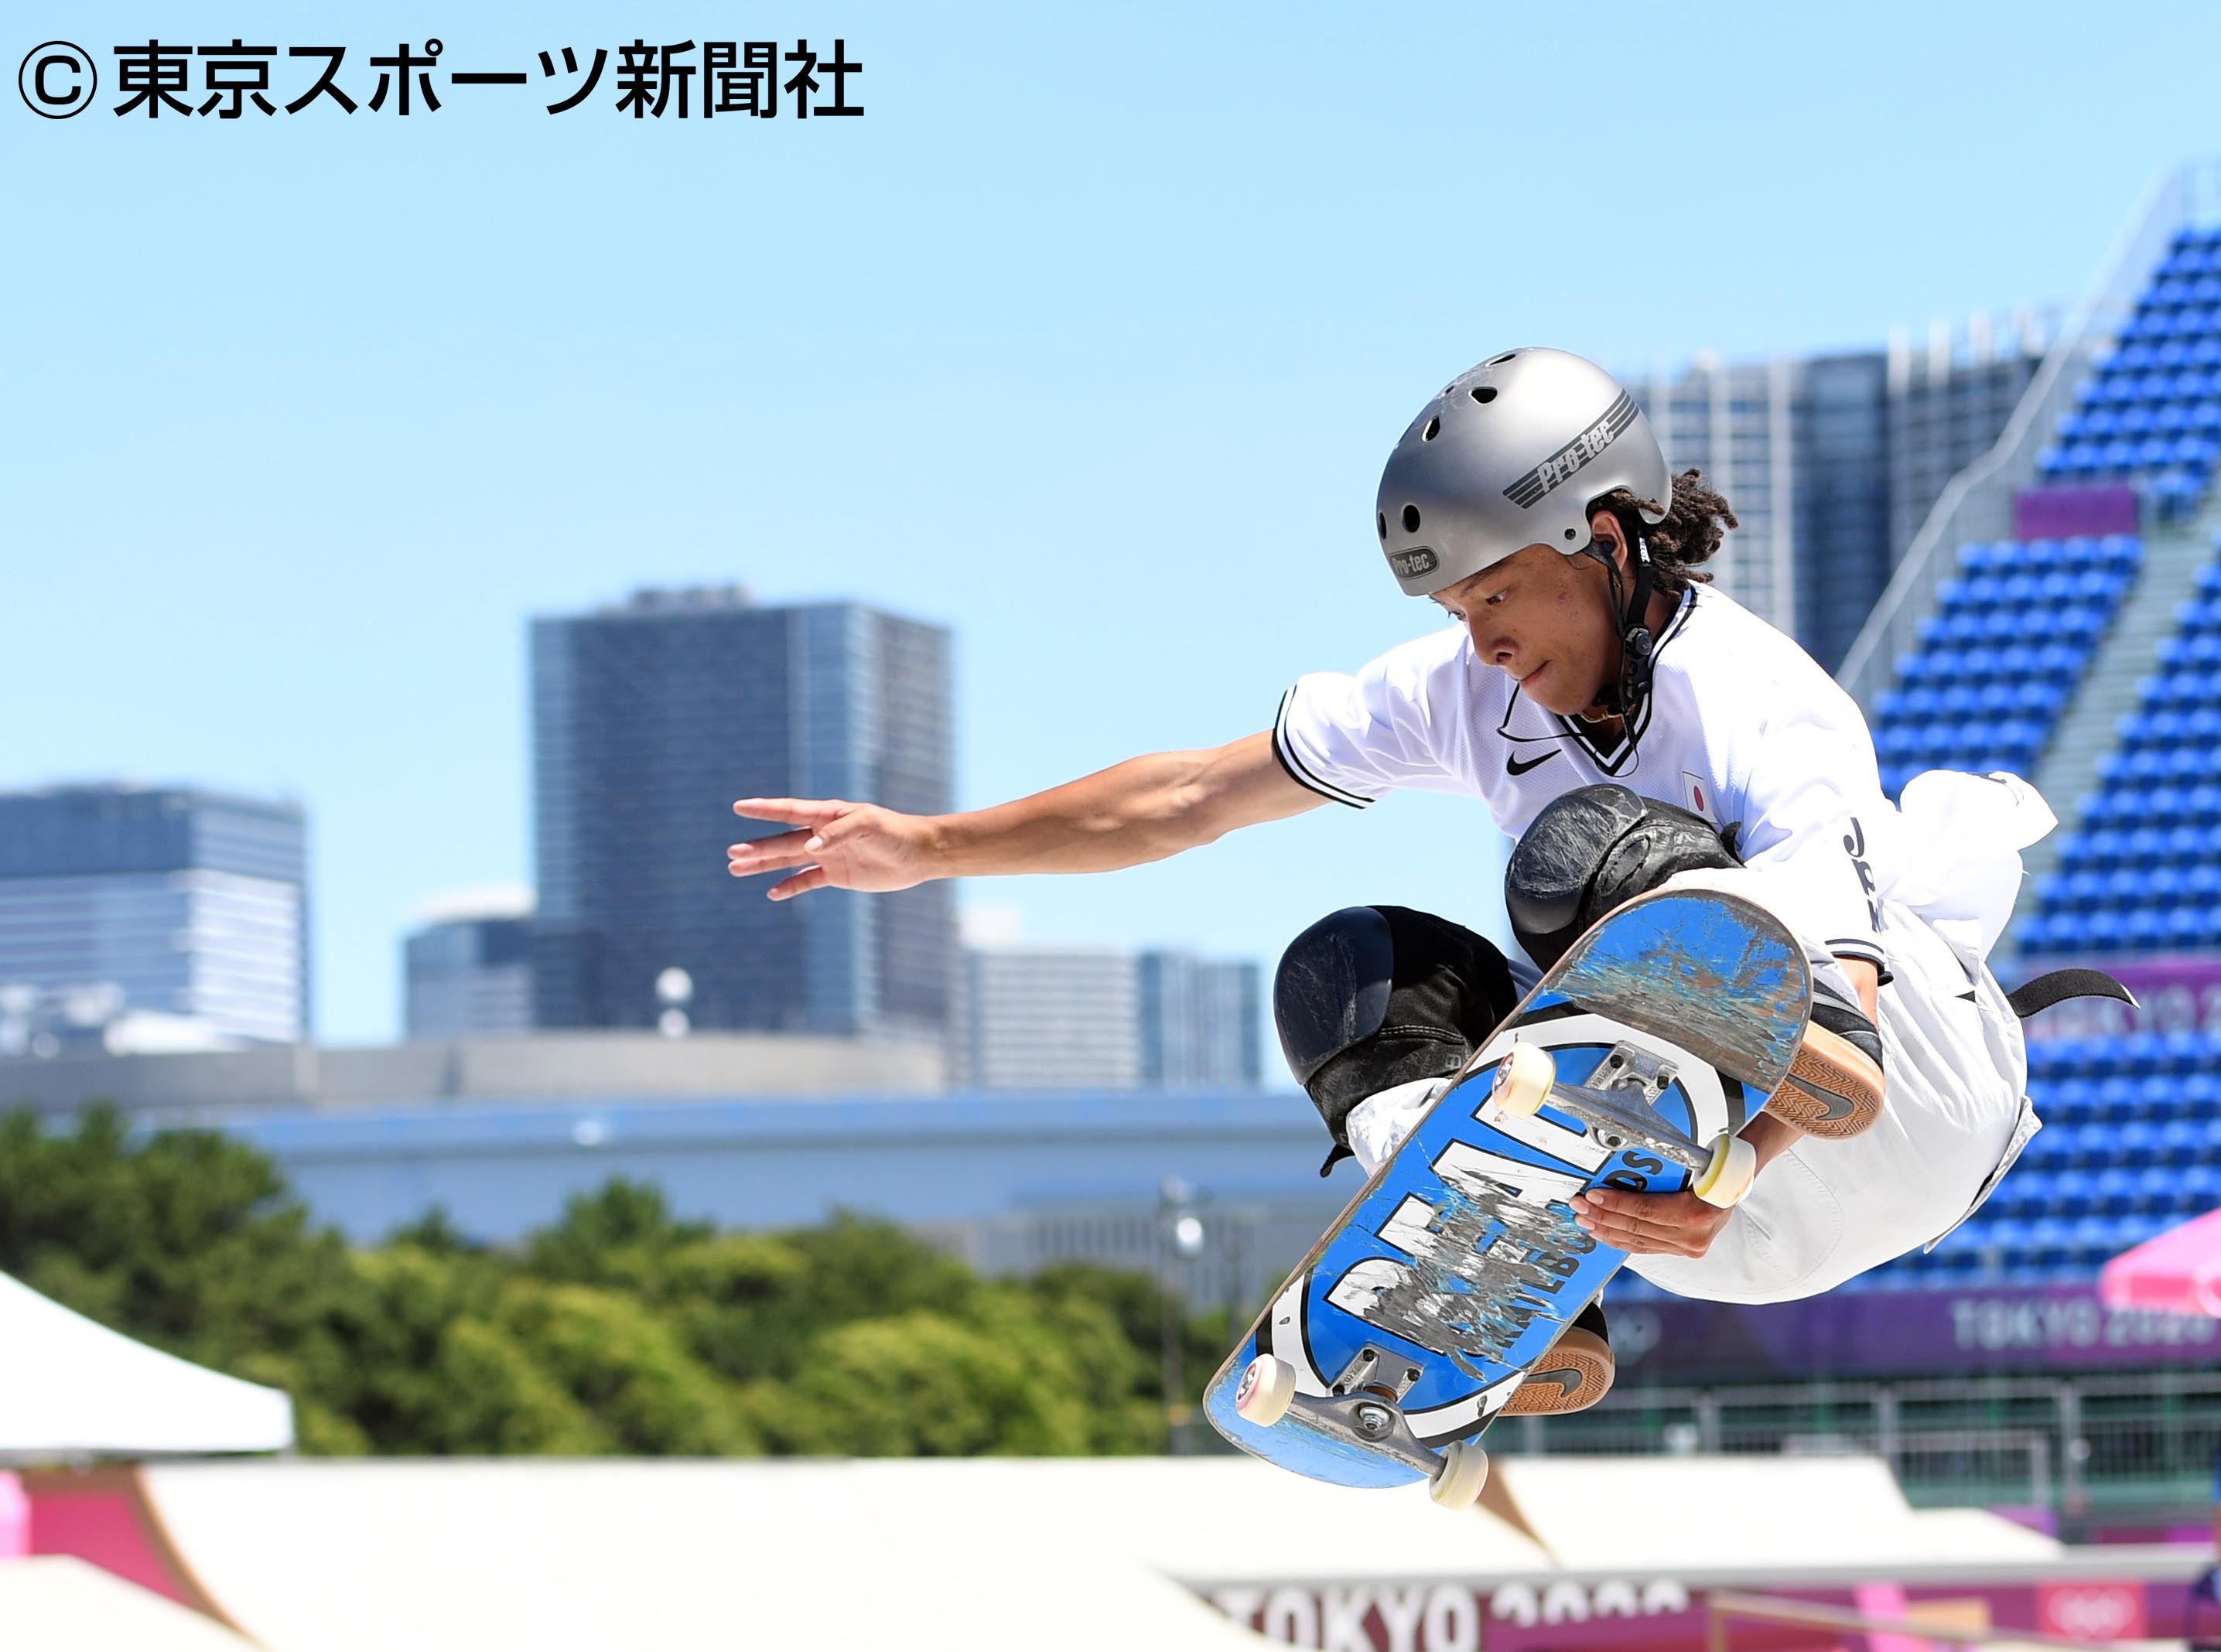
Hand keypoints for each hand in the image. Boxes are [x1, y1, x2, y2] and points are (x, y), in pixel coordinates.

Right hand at [727, 798, 934, 900]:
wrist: (918, 854)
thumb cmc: (894, 831)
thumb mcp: (868, 826)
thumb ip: (838, 833)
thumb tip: (809, 847)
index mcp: (828, 815)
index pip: (789, 811)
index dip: (764, 809)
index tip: (739, 807)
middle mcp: (822, 833)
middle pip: (783, 840)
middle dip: (757, 847)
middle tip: (732, 854)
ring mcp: (827, 854)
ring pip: (788, 860)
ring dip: (764, 864)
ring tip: (736, 868)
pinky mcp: (836, 875)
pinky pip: (806, 880)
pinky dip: (790, 886)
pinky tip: (772, 892)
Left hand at [1569, 1186, 1731, 1258]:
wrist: (1734, 1187)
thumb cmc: (1709, 1171)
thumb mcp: (1687, 1167)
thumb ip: (1657, 1176)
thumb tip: (1618, 1170)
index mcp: (1696, 1213)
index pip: (1645, 1210)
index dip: (1615, 1203)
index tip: (1592, 1196)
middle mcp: (1693, 1236)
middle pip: (1637, 1228)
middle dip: (1603, 1217)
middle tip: (1579, 1208)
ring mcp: (1689, 1247)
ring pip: (1639, 1241)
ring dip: (1608, 1231)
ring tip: (1585, 1221)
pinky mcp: (1684, 1252)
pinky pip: (1647, 1247)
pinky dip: (1623, 1240)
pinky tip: (1605, 1234)